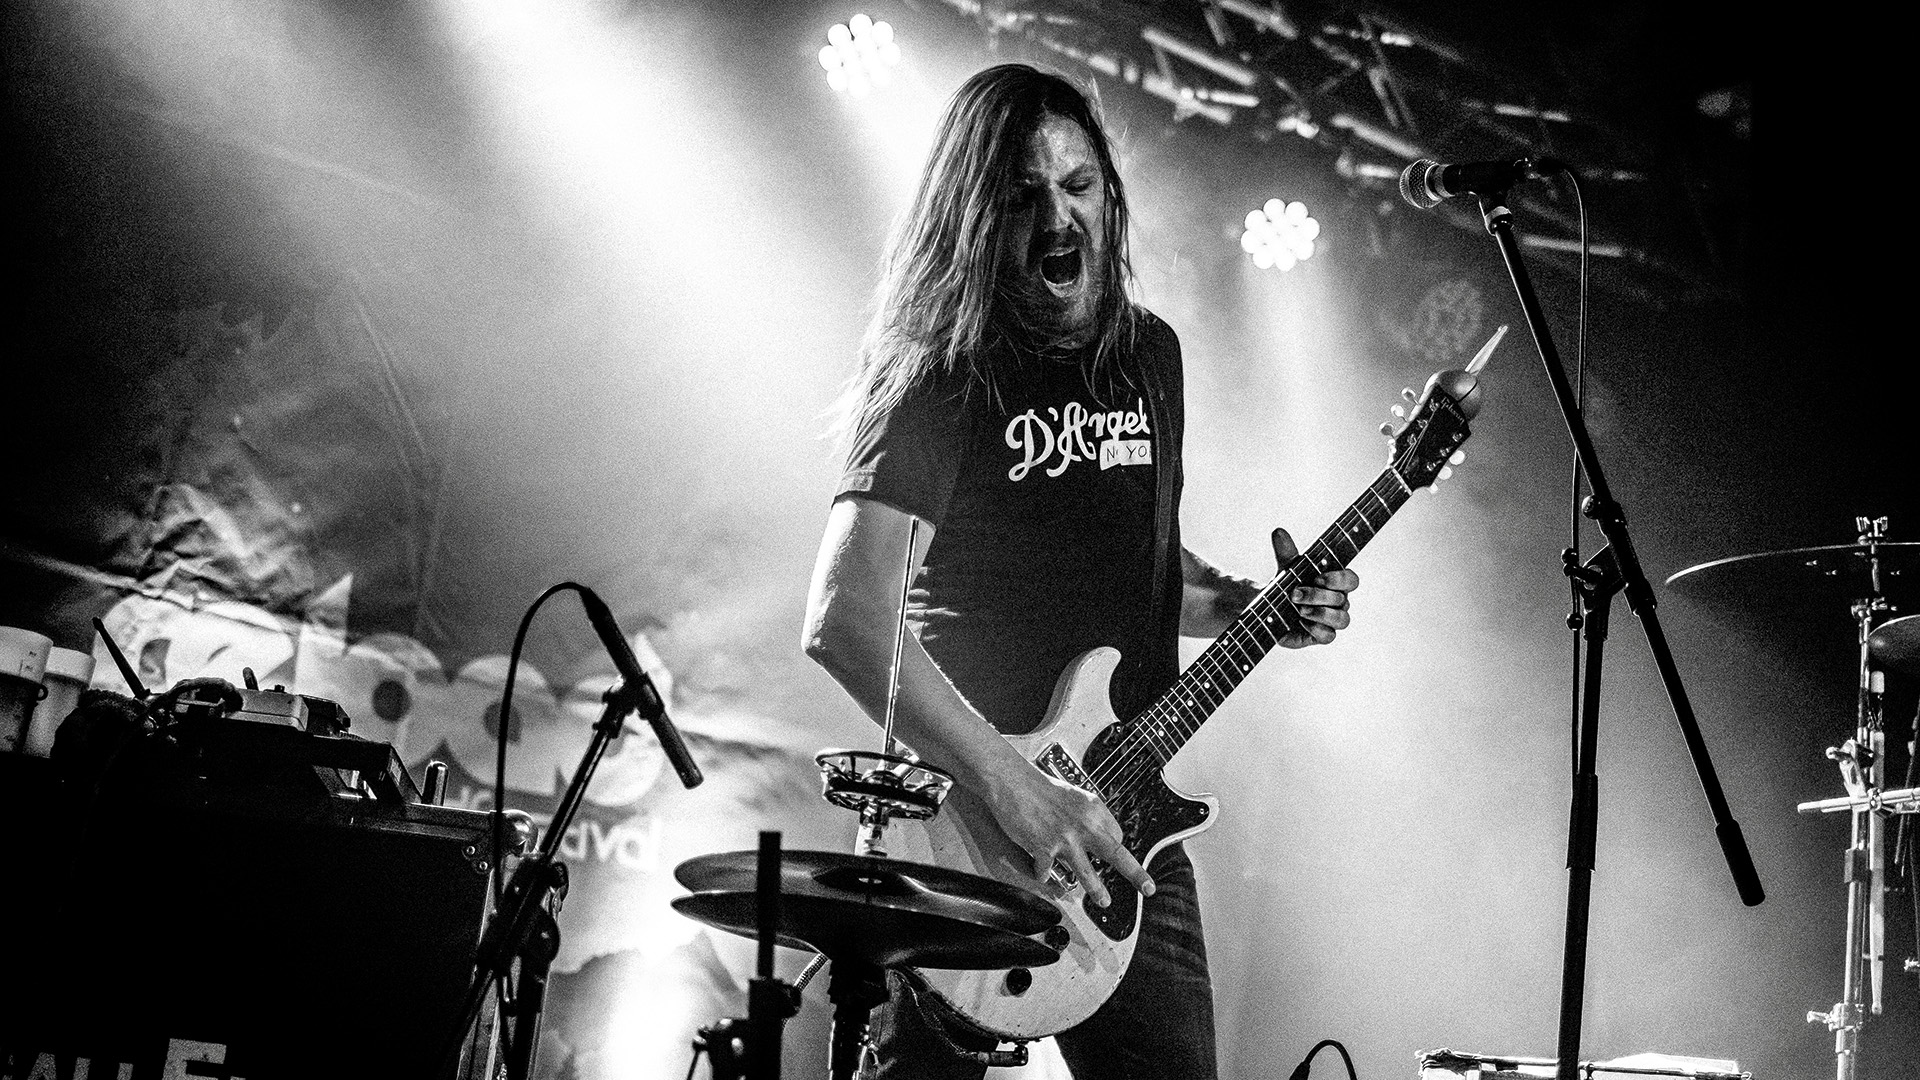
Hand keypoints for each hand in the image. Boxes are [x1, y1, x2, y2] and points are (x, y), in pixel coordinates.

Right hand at [979, 762, 1153, 907]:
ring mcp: (1065, 838)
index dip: (1113, 846)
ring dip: (1097, 889)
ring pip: (1087, 872)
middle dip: (1135, 873)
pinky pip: (1048, 871)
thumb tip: (1094, 836)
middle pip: (1116, 853)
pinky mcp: (1044, 848)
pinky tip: (1041, 872)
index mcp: (1093, 808)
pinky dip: (1044, 874)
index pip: (1116, 835)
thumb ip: (1086, 817)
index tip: (1112, 854)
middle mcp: (1084, 824)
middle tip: (1147, 888)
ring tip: (1104, 901)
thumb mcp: (1074, 796)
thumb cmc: (1039, 787)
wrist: (1012, 782)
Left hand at [1271, 526, 1356, 647]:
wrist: (1270, 608)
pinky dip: (1315, 628)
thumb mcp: (1286, 568)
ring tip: (1299, 609)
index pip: (1352, 580)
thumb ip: (1286, 552)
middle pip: (1343, 600)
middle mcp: (1339, 602)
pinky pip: (1329, 636)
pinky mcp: (1322, 636)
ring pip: (1343, 620)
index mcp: (1336, 583)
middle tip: (1295, 594)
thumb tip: (1278, 532)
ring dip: (1320, 612)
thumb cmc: (1286, 585)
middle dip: (1318, 596)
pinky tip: (1300, 622)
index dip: (1339, 579)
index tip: (1318, 578)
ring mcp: (1332, 620)